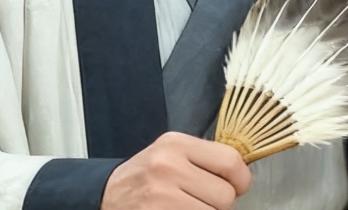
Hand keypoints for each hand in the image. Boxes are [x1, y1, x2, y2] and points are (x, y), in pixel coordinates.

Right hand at [101, 132, 252, 209]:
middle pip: (225, 195)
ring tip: (189, 207)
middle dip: (220, 203)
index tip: (238, 185)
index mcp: (175, 144)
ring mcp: (161, 196)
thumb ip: (202, 158)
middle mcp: (167, 167)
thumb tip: (240, 174)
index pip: (230, 160)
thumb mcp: (169, 153)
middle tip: (203, 200)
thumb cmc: (144, 176)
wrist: (106, 195)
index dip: (241, 179)